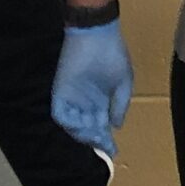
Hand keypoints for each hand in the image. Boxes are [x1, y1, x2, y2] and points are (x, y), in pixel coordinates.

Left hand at [52, 19, 132, 156]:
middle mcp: (86, 102)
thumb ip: (119, 105)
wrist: (96, 34)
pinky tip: (79, 127)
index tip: (113, 151)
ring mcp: (73, 98)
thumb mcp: (124, 82)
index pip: (102, 125)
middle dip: (94, 140)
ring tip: (92, 138)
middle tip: (102, 147)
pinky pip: (61, 113)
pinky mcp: (60, 91)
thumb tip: (116, 126)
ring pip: (74, 124)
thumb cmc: (114, 55)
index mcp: (101, 100)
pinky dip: (68, 122)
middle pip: (88, 128)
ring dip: (82, 133)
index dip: (107, 139)